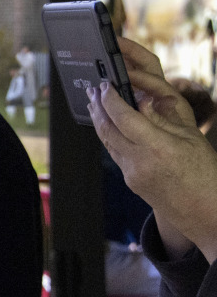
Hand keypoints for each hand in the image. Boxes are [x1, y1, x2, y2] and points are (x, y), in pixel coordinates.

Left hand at [89, 39, 216, 261]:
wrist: (204, 212)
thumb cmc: (205, 173)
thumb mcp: (192, 138)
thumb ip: (164, 118)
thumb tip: (141, 98)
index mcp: (160, 147)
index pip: (124, 118)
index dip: (111, 99)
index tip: (104, 85)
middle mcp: (140, 161)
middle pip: (107, 129)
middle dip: (97, 106)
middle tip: (92, 89)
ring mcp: (132, 173)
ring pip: (107, 141)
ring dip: (99, 120)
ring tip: (94, 102)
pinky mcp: (129, 180)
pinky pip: (114, 153)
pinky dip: (109, 135)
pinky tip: (109, 125)